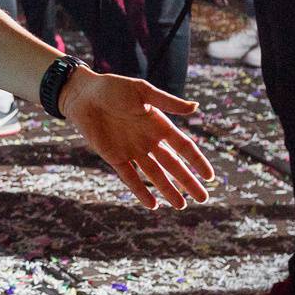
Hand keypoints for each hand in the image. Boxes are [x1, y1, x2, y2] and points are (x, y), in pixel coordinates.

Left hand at [58, 70, 214, 209]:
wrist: (83, 95)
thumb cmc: (113, 88)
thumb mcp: (142, 91)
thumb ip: (168, 102)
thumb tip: (195, 107)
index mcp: (159, 124)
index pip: (184, 147)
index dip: (198, 162)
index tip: (210, 177)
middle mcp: (149, 140)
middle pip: (173, 165)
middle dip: (188, 182)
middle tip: (202, 199)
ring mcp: (132, 150)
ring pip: (155, 175)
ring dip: (168, 190)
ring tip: (181, 206)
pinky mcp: (114, 157)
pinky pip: (130, 177)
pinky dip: (141, 191)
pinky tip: (152, 205)